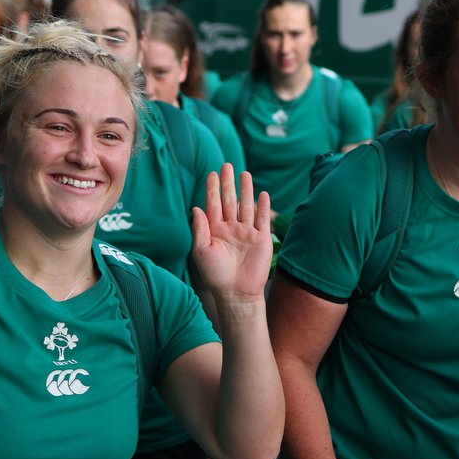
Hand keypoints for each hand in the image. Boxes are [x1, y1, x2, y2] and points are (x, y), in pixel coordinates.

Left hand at [190, 163, 272, 306]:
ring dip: (246, 190)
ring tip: (244, 174)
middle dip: (228, 183)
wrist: (236, 293)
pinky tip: (263, 194)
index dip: (212, 189)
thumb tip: (195, 207)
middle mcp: (231, 229)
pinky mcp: (261, 239)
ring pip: (246, 206)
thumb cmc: (215, 275)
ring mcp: (247, 233)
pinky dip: (263, 207)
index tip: (212, 174)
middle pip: (230, 200)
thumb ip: (199, 228)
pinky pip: (262, 219)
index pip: (213, 204)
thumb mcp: (201, 251)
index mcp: (215, 230)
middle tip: (227, 165)